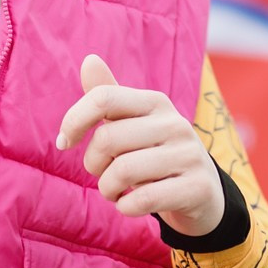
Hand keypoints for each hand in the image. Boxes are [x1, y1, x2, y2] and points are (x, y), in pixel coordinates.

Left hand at [55, 54, 224, 235]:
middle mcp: (175, 124)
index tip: (64, 142)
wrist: (203, 193)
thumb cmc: (156, 155)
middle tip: (102, 174)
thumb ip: (109, 98)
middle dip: (93, 164)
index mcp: (155, 102)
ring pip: (123, 171)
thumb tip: (89, 60)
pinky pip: (144, 199)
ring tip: (114, 192)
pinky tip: (130, 205)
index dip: (73, 121)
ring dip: (107, 189)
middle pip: (108, 139)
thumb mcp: (134, 125)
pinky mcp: (197, 188)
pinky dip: (125, 207)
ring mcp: (189, 155)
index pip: (103, 98)